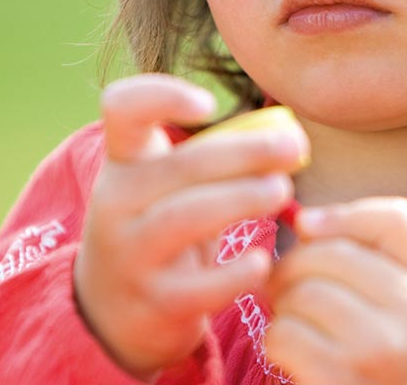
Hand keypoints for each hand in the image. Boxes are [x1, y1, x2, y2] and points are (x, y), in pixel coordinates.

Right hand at [73, 74, 308, 378]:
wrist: (113, 311)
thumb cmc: (162, 225)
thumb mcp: (170, 185)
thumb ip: (217, 157)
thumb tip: (290, 137)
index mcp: (125, 162)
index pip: (123, 109)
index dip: (162, 96)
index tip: (210, 104)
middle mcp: (117, 204)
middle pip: (179, 167)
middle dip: (245, 153)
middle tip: (293, 149)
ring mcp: (131, 255)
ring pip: (184, 218)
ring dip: (241, 199)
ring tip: (283, 191)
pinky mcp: (153, 304)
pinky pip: (197, 288)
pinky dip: (234, 274)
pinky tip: (263, 262)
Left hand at [263, 197, 406, 384]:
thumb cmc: (388, 366)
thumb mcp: (404, 311)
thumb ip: (369, 261)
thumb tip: (302, 221)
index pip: (395, 219)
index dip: (342, 213)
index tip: (306, 226)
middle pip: (333, 253)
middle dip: (293, 266)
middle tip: (283, 288)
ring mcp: (382, 348)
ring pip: (303, 292)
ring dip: (283, 307)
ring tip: (294, 323)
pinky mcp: (343, 380)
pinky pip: (285, 334)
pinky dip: (276, 341)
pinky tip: (293, 355)